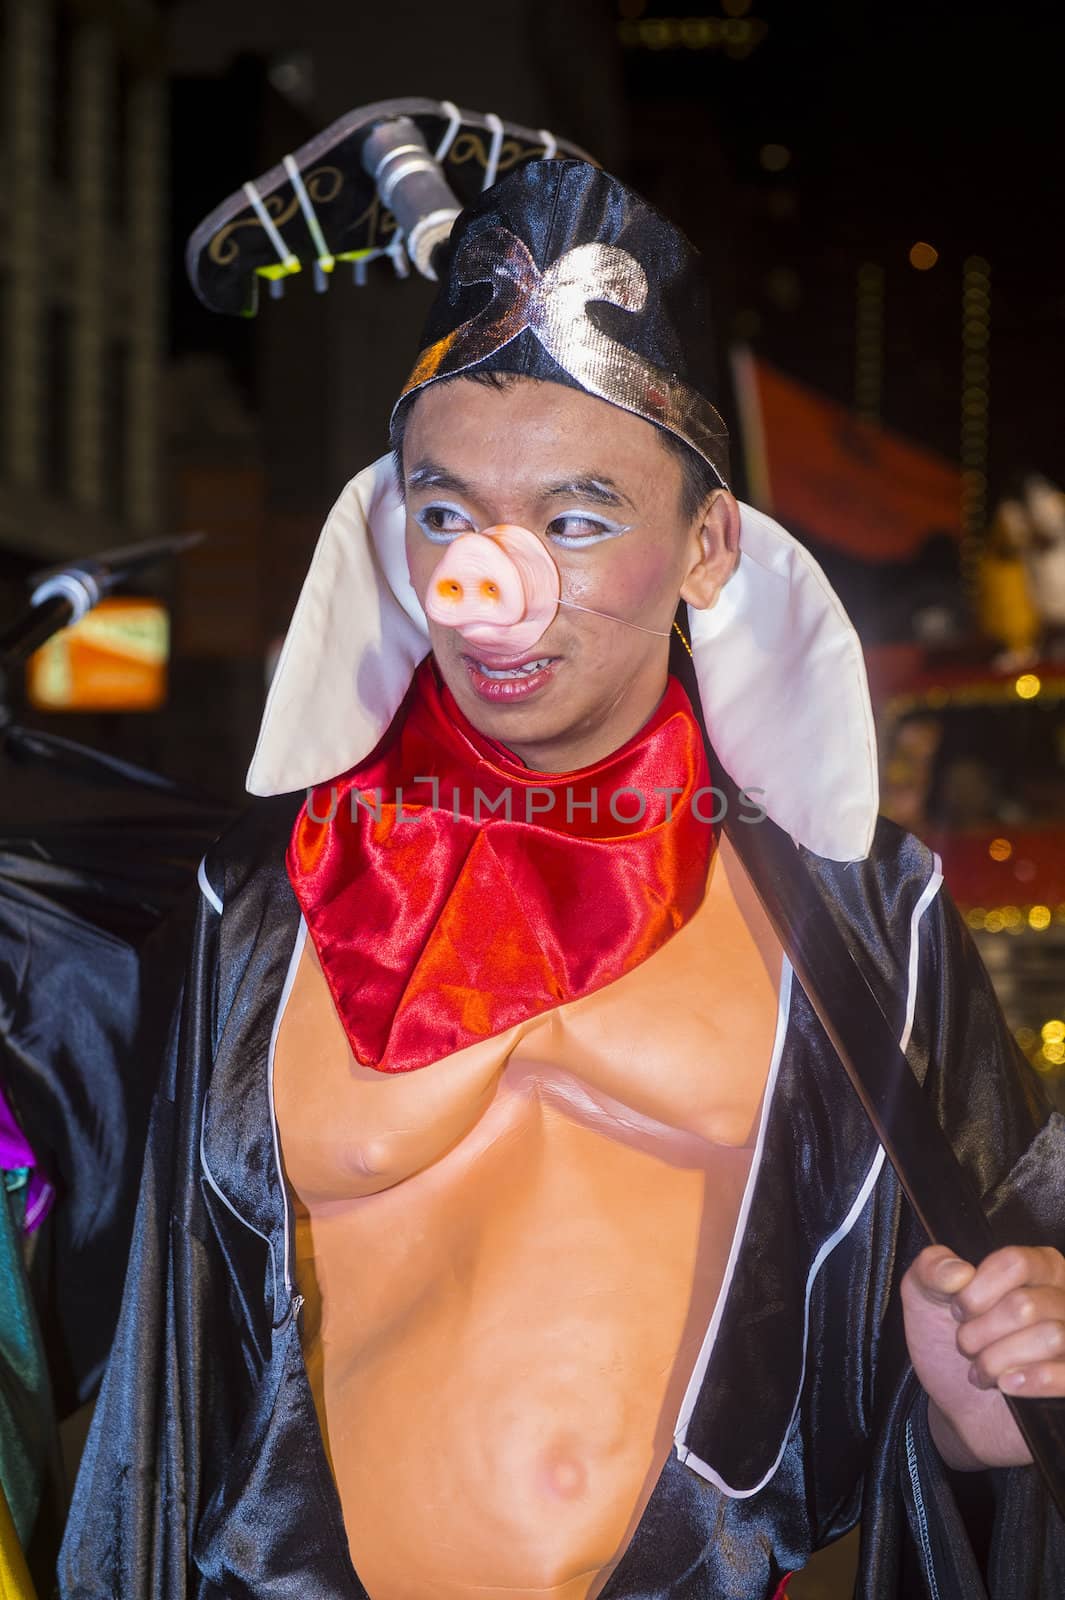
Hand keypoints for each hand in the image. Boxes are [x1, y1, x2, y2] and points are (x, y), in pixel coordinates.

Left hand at [901, 1244, 1064, 1468]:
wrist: (958, 1403)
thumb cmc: (947, 1340)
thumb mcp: (924, 1295)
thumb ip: (931, 1269)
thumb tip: (959, 1271)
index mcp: (1037, 1267)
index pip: (1016, 1262)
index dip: (977, 1291)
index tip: (958, 1310)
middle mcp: (1063, 1298)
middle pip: (1026, 1305)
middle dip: (981, 1332)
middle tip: (966, 1345)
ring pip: (1050, 1337)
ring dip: (998, 1359)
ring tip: (982, 1368)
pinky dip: (1032, 1381)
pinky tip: (1007, 1385)